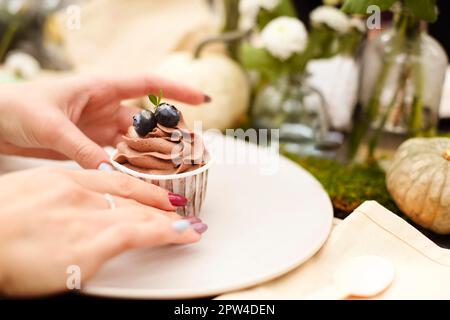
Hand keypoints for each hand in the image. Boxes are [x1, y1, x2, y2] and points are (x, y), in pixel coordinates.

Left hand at [0, 75, 207, 167]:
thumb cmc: (14, 108)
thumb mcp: (51, 125)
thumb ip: (82, 148)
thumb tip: (109, 172)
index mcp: (100, 88)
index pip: (147, 85)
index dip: (177, 91)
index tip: (203, 99)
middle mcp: (104, 106)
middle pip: (147, 119)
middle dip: (169, 133)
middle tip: (191, 150)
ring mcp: (99, 127)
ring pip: (135, 141)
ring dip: (151, 155)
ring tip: (171, 170)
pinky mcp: (90, 145)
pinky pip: (117, 157)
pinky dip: (129, 167)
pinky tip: (140, 178)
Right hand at [0, 167, 201, 296]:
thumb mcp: (25, 201)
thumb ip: (55, 203)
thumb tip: (69, 215)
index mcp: (60, 181)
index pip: (111, 180)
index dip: (138, 187)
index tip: (156, 194)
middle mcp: (78, 194)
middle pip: (130, 195)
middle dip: (159, 204)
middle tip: (180, 209)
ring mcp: (86, 217)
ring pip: (139, 213)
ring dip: (168, 220)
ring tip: (190, 224)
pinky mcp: (90, 244)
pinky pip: (139, 234)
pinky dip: (166, 233)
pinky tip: (183, 234)